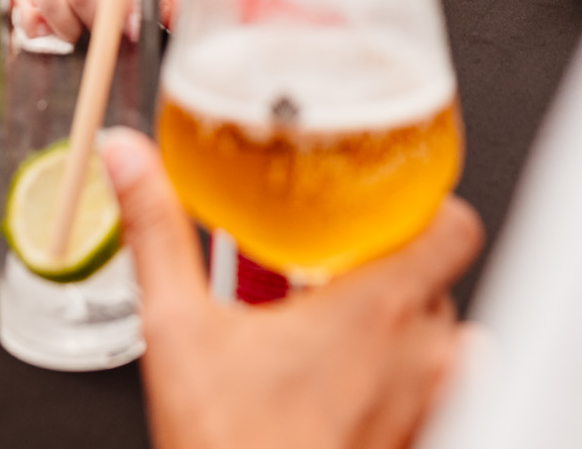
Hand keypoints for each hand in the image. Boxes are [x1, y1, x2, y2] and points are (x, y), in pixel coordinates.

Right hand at [102, 129, 481, 448]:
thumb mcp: (177, 331)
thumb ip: (156, 231)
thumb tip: (130, 160)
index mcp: (377, 309)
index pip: (452, 225)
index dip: (420, 209)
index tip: (376, 208)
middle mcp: (421, 355)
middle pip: (432, 278)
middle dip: (380, 273)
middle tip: (322, 279)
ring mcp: (428, 405)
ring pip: (437, 338)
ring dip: (395, 331)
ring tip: (334, 338)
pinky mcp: (422, 442)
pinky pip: (440, 395)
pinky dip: (404, 383)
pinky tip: (350, 389)